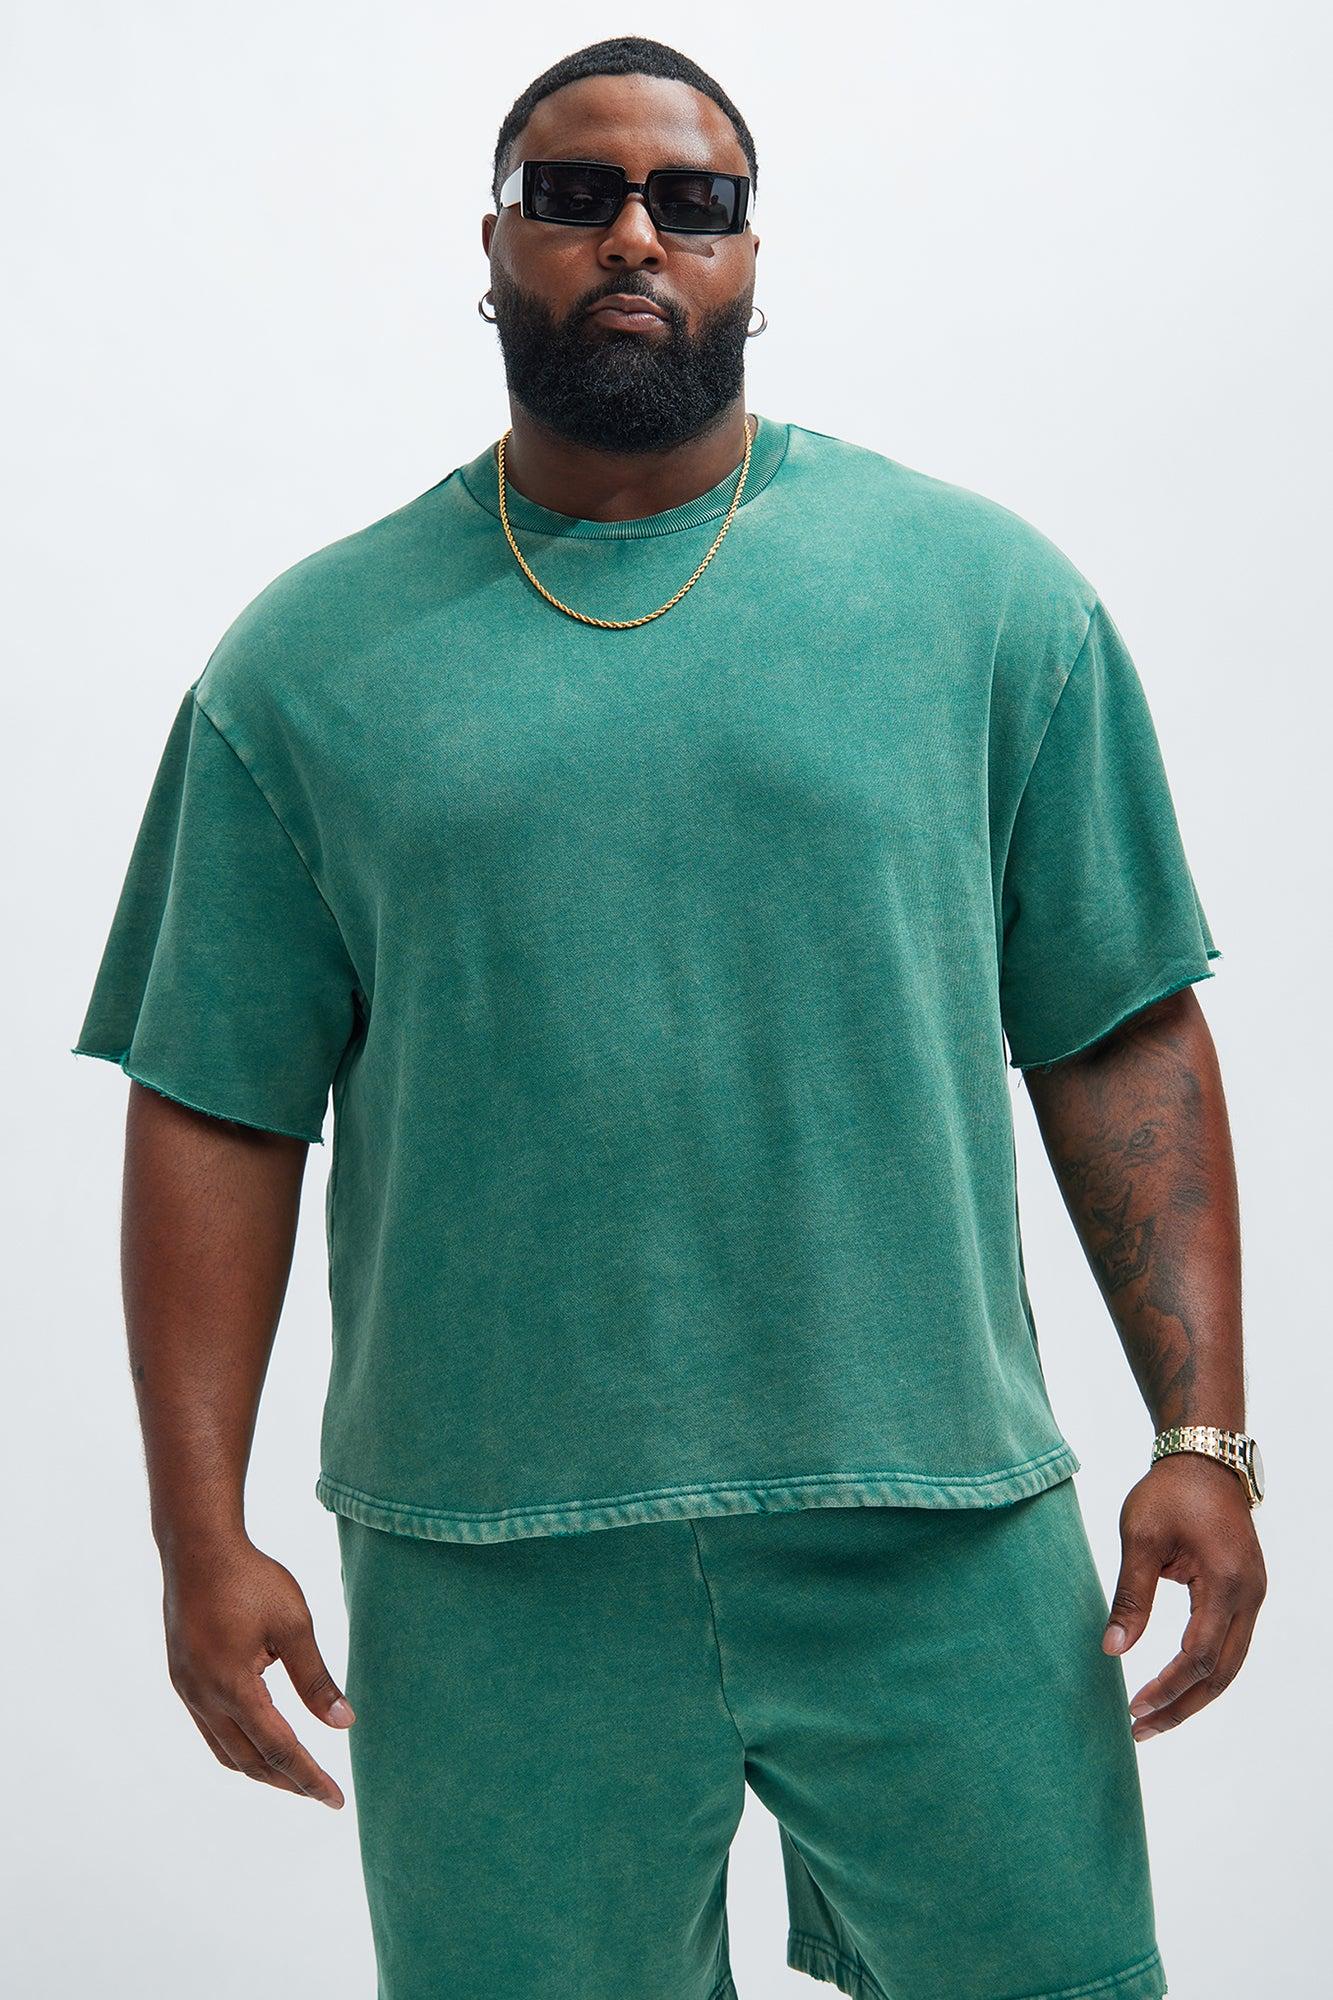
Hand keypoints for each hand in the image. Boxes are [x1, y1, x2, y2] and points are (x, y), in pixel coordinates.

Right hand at [162, 1536, 354, 1804]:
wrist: (197, 1547)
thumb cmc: (251, 1580)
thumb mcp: (294, 1625)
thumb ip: (316, 1679)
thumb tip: (344, 1724)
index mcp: (234, 1688)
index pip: (279, 1750)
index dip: (310, 1778)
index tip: (336, 1800)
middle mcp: (204, 1698)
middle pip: (249, 1761)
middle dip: (287, 1782)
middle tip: (321, 1793)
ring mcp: (187, 1690)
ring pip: (225, 1751)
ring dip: (260, 1769)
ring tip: (294, 1776)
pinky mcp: (182, 1678)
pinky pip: (210, 1730)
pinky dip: (238, 1747)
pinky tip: (259, 1740)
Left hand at [1101, 1452, 1266, 1739]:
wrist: (1204, 1458)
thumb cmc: (1169, 1492)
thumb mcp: (1140, 1537)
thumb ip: (1131, 1596)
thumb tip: (1113, 1650)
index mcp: (1225, 1583)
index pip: (1198, 1656)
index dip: (1167, 1689)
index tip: (1133, 1708)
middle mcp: (1249, 1596)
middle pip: (1221, 1673)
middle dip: (1182, 1706)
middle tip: (1141, 1730)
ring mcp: (1253, 1596)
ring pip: (1230, 1665)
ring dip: (1194, 1694)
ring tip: (1154, 1719)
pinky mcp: (1246, 1593)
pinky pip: (1230, 1645)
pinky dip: (1205, 1672)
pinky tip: (1175, 1686)